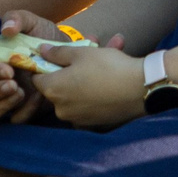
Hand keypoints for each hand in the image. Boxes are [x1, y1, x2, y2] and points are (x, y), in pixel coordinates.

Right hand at [0, 11, 96, 125]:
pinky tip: (38, 99)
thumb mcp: (34, 23)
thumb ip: (18, 18)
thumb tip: (5, 29)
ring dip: (0, 106)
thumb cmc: (46, 40)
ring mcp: (6, 100)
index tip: (8, 69)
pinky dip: (24, 112)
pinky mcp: (20, 113)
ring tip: (21, 94)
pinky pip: (13, 121)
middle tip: (14, 85)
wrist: (70, 60)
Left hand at [32, 41, 151, 129]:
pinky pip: (85, 107)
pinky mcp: (92, 126)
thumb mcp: (81, 52)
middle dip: (67, 72)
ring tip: (102, 63)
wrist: (140, 89)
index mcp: (53, 90)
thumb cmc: (107, 67)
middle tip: (85, 56)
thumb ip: (57, 52)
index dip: (44, 66)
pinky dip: (91, 96)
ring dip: (82, 82)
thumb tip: (41, 51)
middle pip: (56, 88)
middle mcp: (60, 110)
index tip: (56, 57)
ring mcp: (77, 120)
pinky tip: (106, 83)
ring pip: (73, 97)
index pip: (37, 79)